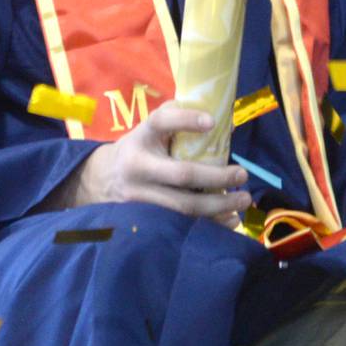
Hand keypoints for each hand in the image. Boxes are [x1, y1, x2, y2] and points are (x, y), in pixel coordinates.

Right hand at [59, 100, 250, 223]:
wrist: (102, 180)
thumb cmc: (140, 148)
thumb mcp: (150, 129)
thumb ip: (179, 121)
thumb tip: (224, 124)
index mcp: (142, 136)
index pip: (161, 121)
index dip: (185, 120)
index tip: (212, 122)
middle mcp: (138, 166)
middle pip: (181, 174)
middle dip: (216, 176)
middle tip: (242, 174)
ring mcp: (139, 196)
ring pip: (182, 206)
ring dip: (217, 206)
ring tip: (243, 200)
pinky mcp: (144, 219)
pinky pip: (180, 225)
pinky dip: (207, 224)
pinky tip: (229, 221)